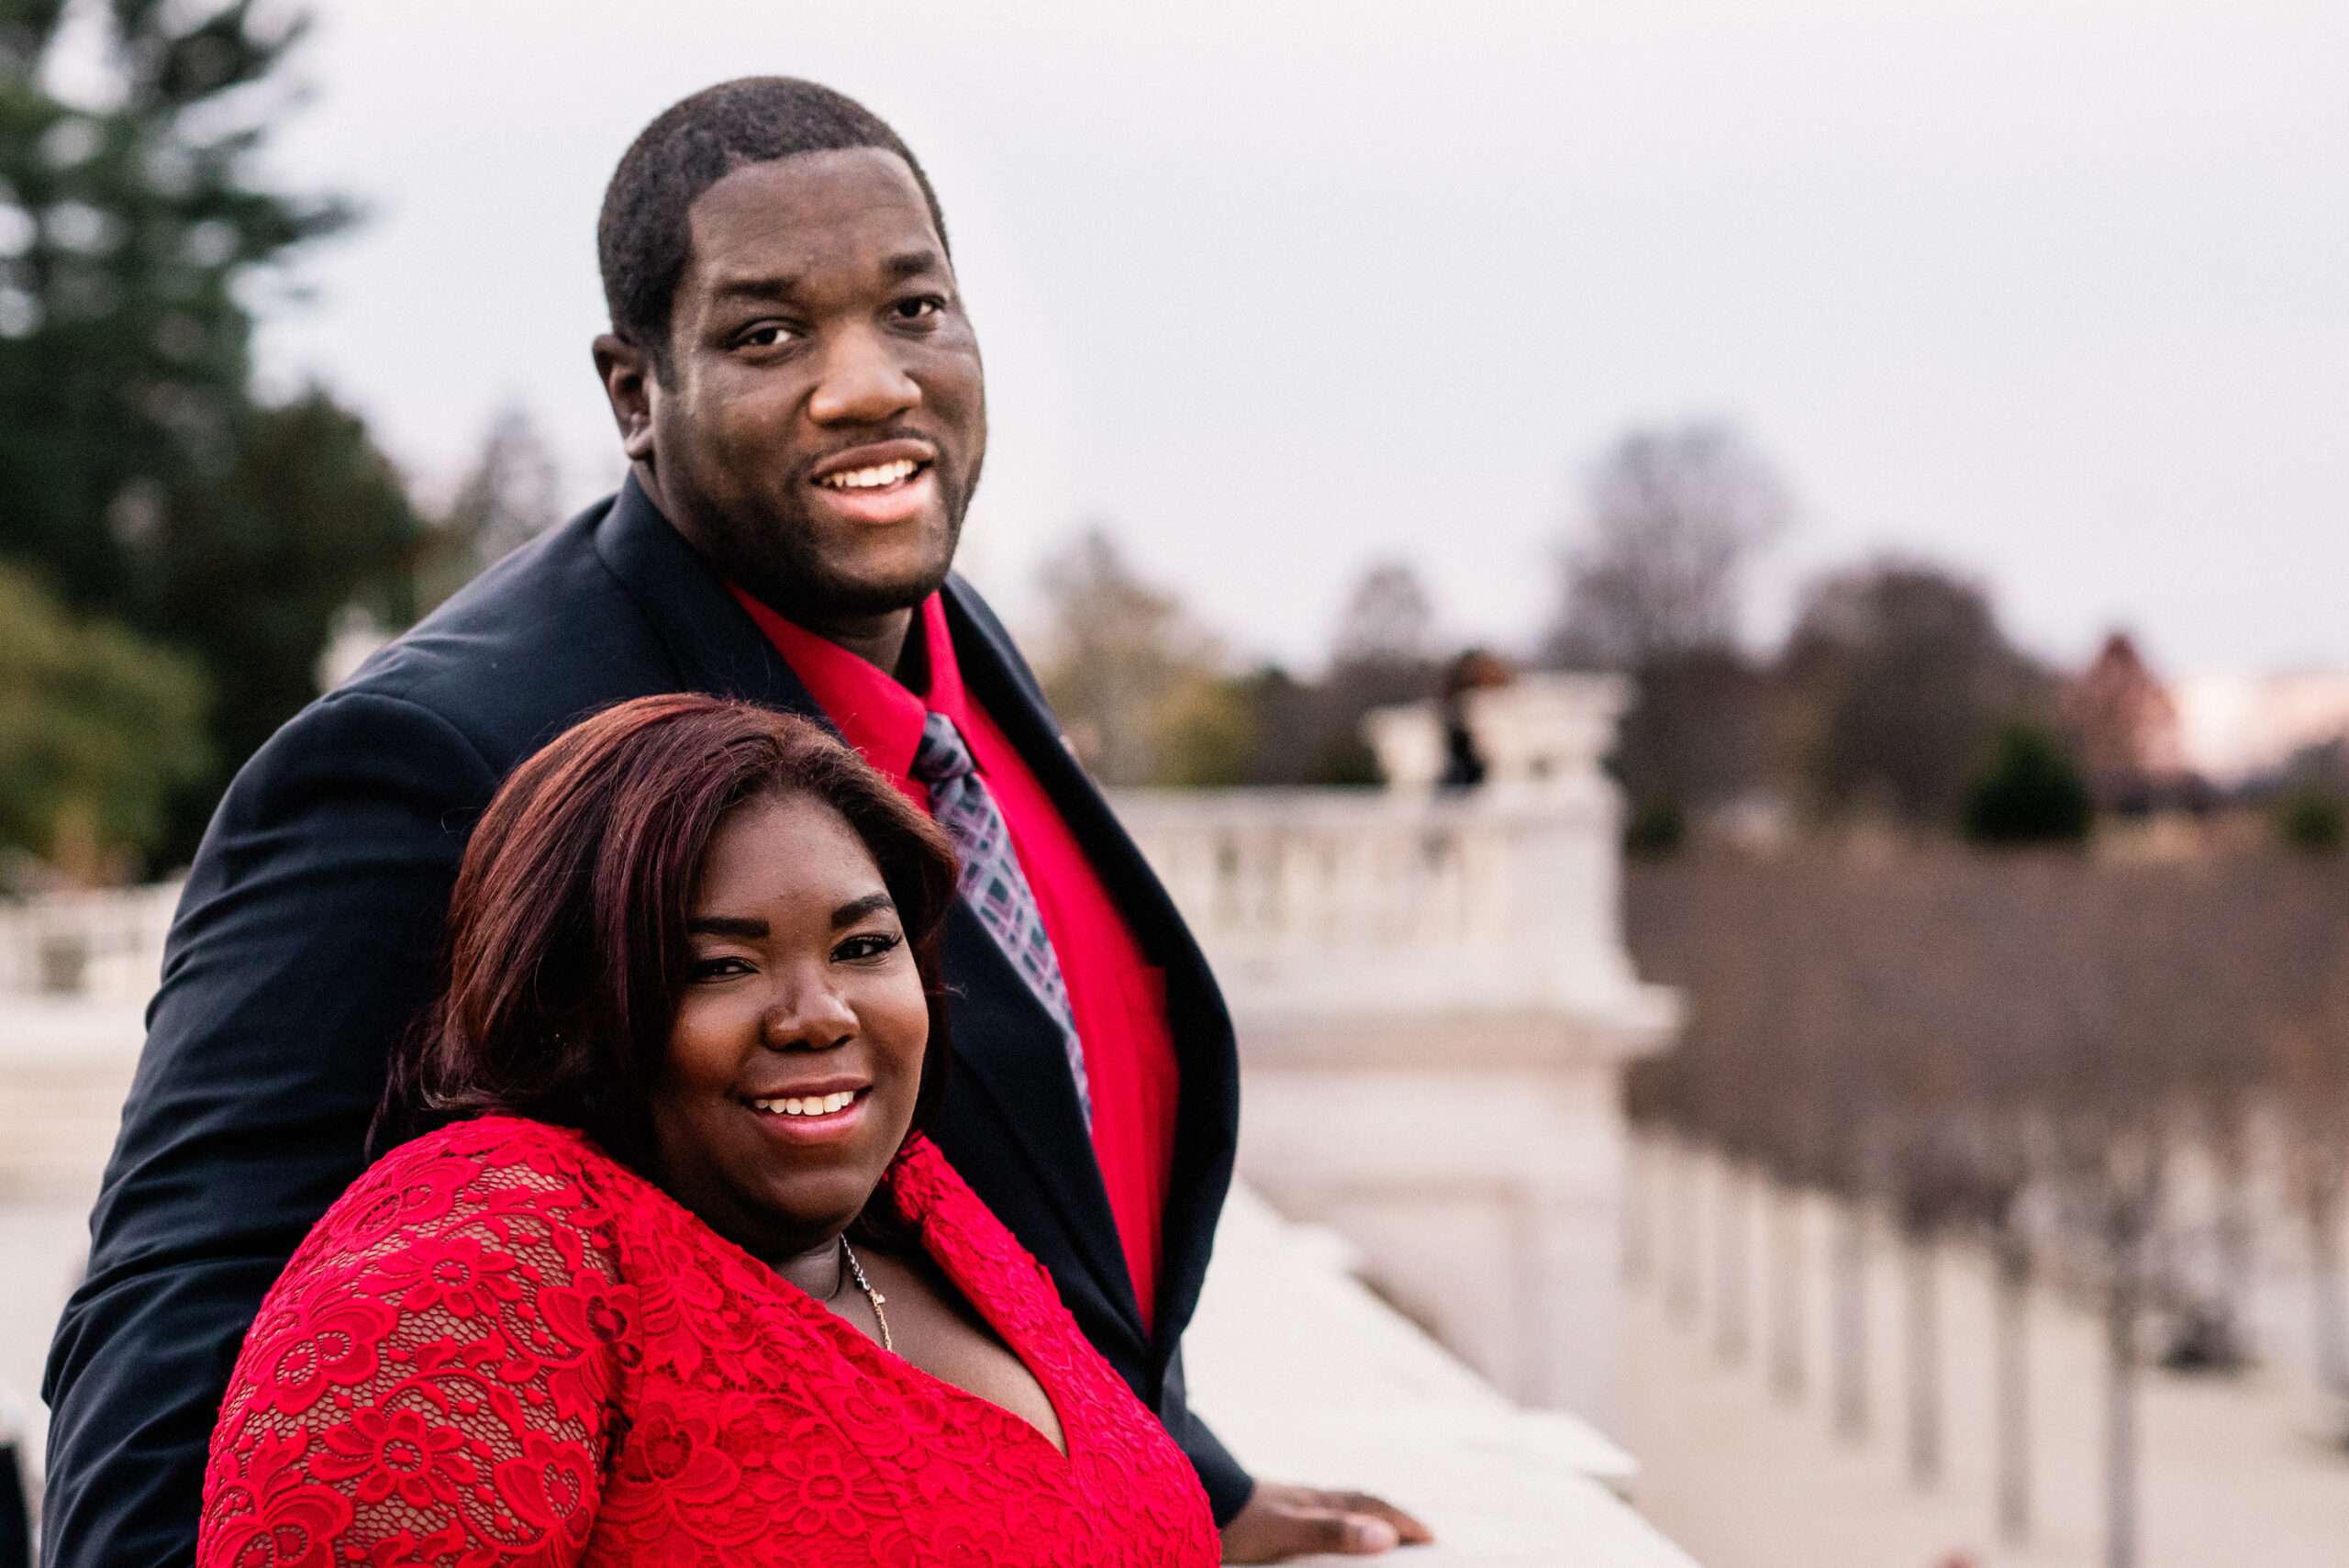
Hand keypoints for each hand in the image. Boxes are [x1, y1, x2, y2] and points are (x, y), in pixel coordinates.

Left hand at [1218, 1480, 1432, 1561]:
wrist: (1193, 1500)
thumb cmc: (1241, 1520)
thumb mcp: (1289, 1532)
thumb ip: (1333, 1533)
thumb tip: (1385, 1536)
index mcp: (1322, 1503)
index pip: (1375, 1509)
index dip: (1404, 1523)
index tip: (1431, 1537)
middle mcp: (1312, 1500)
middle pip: (1363, 1505)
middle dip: (1392, 1517)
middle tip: (1416, 1534)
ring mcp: (1293, 1505)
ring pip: (1341, 1509)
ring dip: (1366, 1518)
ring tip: (1381, 1533)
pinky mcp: (1275, 1513)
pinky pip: (1319, 1517)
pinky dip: (1339, 1525)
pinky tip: (1327, 1535)